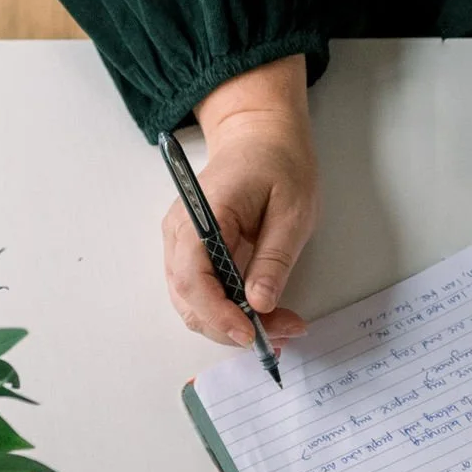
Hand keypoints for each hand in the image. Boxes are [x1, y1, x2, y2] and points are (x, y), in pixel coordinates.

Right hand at [161, 55, 319, 351]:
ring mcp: (181, 244)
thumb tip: (260, 303)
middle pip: (189, 298)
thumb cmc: (278, 164)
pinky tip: (262, 315)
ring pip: (194, 303)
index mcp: (201, 214)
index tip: (250, 333)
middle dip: (231, 327)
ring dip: (231, 324)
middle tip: (282, 334)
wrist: (260, 137)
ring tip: (280, 328)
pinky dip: (229, 311)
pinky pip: (202, 292)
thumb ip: (274, 258)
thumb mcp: (292, 209)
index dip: (218, 313)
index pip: (193, 276)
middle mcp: (180, 233)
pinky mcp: (192, 253)